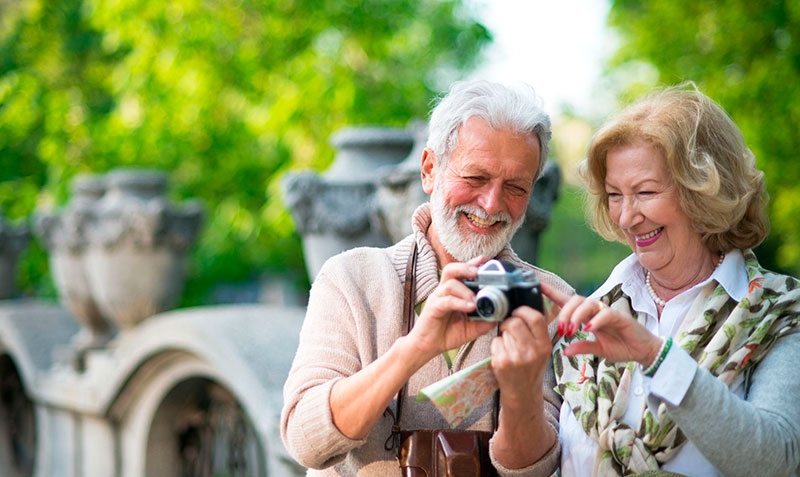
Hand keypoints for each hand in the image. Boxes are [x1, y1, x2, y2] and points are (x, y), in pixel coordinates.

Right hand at [407, 256, 495, 358]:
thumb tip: (500, 316)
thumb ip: (484, 322)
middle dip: (466, 267)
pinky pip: (446, 301)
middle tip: (478, 272)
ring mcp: (437, 298)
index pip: (461, 272)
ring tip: (475, 300)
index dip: (472, 263)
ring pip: (449, 284)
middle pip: (451, 269)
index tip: (485, 260)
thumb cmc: (447, 334)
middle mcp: (444, 291)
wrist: (428, 347)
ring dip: (465, 290)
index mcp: (453, 292)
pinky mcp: (432, 308)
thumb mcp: (471, 329)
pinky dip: (459, 302)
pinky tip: (469, 307)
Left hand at [490, 304, 551, 401]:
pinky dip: (496, 345)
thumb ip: (537, 330)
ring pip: (503, 332)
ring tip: (508, 346)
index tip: (517, 312)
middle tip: (508, 328)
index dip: (524, 310)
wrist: (522, 393)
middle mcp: (532, 352)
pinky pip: (495, 342)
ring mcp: (516, 358)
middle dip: (508, 322)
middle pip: (515, 322)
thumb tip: (528, 304)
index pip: (536, 318)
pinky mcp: (501, 362)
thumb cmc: (531, 368)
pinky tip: (502, 354)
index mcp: (545, 346)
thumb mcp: (542, 350)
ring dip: (503, 335)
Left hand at [541, 282, 661, 366]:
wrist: (643, 351)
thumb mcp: (598, 350)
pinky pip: (605, 314)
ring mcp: (607, 312)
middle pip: (575, 300)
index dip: (552, 293)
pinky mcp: (620, 317)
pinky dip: (596, 320)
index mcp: (587, 316)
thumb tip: (565, 351)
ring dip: (577, 316)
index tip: (537, 285)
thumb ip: (582, 347)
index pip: (567, 301)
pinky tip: (589, 328)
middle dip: (565, 313)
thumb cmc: (621, 347)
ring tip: (572, 330)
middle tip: (563, 330)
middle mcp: (595, 310)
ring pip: (588, 304)